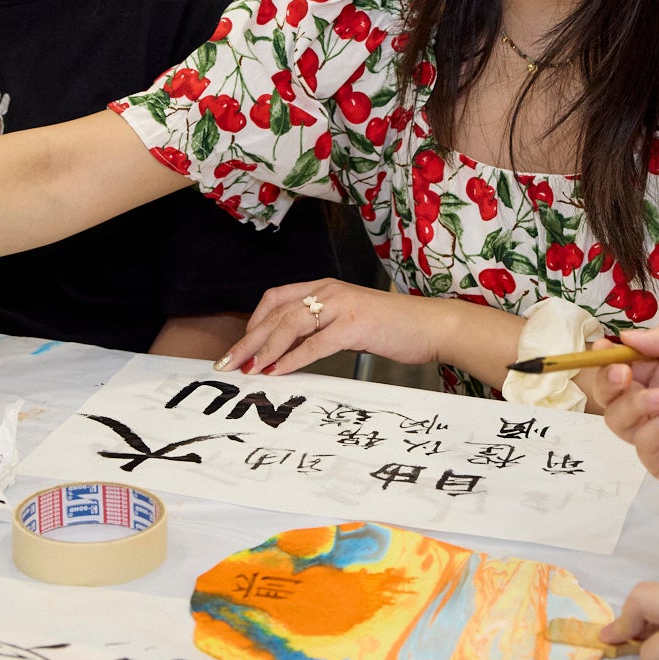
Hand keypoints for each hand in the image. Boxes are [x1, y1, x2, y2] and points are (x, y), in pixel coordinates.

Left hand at [222, 279, 449, 375]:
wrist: (430, 325)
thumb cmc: (391, 328)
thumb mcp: (348, 322)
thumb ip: (319, 329)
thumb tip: (285, 352)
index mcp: (325, 288)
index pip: (276, 299)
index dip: (254, 323)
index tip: (240, 348)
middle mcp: (329, 291)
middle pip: (276, 312)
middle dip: (248, 339)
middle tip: (228, 363)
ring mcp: (342, 306)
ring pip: (290, 324)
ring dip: (265, 348)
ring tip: (249, 369)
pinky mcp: (355, 325)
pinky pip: (315, 343)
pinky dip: (293, 358)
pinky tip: (278, 371)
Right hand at [590, 325, 658, 502]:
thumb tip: (625, 335)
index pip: (622, 363)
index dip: (608, 355)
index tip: (604, 346)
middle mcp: (653, 403)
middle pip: (609, 393)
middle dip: (608, 380)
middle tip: (622, 373)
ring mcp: (656, 434)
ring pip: (617, 419)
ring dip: (635, 403)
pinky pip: (642, 442)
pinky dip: (657, 426)